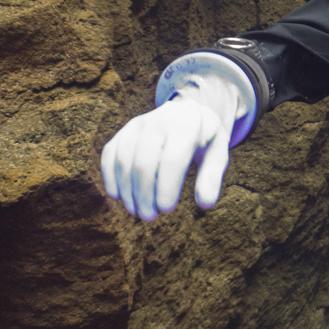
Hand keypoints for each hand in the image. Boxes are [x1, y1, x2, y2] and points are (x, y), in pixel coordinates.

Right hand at [100, 75, 241, 219]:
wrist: (186, 111)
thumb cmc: (204, 138)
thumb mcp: (217, 152)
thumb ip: (212, 177)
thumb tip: (206, 205)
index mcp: (186, 126)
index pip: (172, 160)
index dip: (166, 187)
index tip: (167, 209)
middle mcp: (158, 121)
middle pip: (143, 163)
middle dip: (144, 194)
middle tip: (149, 217)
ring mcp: (137, 125)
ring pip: (123, 160)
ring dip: (127, 190)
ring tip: (136, 211)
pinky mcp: (123, 131)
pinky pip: (110, 154)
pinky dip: (110, 176)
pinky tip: (117, 196)